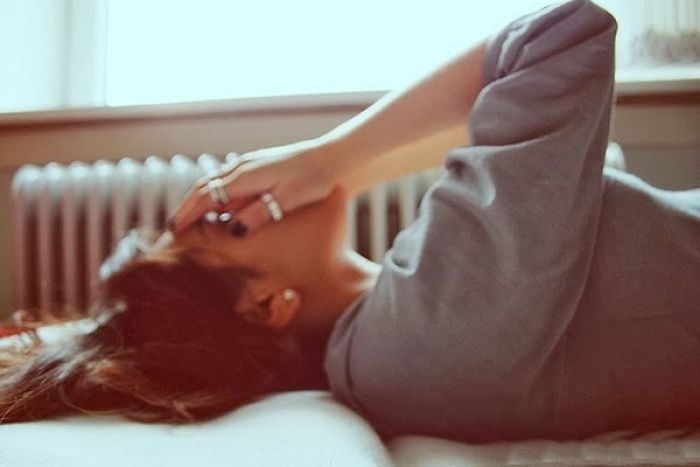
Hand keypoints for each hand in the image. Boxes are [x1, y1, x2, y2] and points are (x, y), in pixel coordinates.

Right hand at [169, 138, 340, 235]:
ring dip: (198, 201)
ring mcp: (250, 165)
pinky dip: (214, 196)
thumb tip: (231, 230)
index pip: (207, 195)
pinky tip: (216, 209)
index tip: (174, 231)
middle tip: (172, 230)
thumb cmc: (316, 180)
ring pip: (214, 183)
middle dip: (186, 208)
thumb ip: (260, 213)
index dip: (188, 214)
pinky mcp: (258, 168)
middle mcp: (243, 167)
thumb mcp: (289, 200)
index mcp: (247, 175)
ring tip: (187, 221)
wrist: (335, 158)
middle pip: (204, 188)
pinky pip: (227, 182)